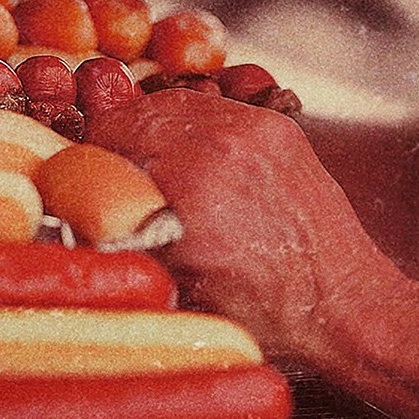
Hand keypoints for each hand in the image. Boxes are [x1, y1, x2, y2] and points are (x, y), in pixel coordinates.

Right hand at [86, 90, 400, 360]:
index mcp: (192, 192)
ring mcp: (255, 131)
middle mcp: (223, 149)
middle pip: (134, 116)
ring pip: (171, 104)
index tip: (77, 187)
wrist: (342, 302)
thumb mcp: (176, 294)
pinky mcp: (277, 127)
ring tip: (145, 167)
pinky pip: (212, 107)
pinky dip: (190, 126)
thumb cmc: (265, 314)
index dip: (82, 167)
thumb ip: (124, 245)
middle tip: (106, 179)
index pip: (106, 148)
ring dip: (149, 129)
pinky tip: (189, 159)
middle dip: (112, 145)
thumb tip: (76, 219)